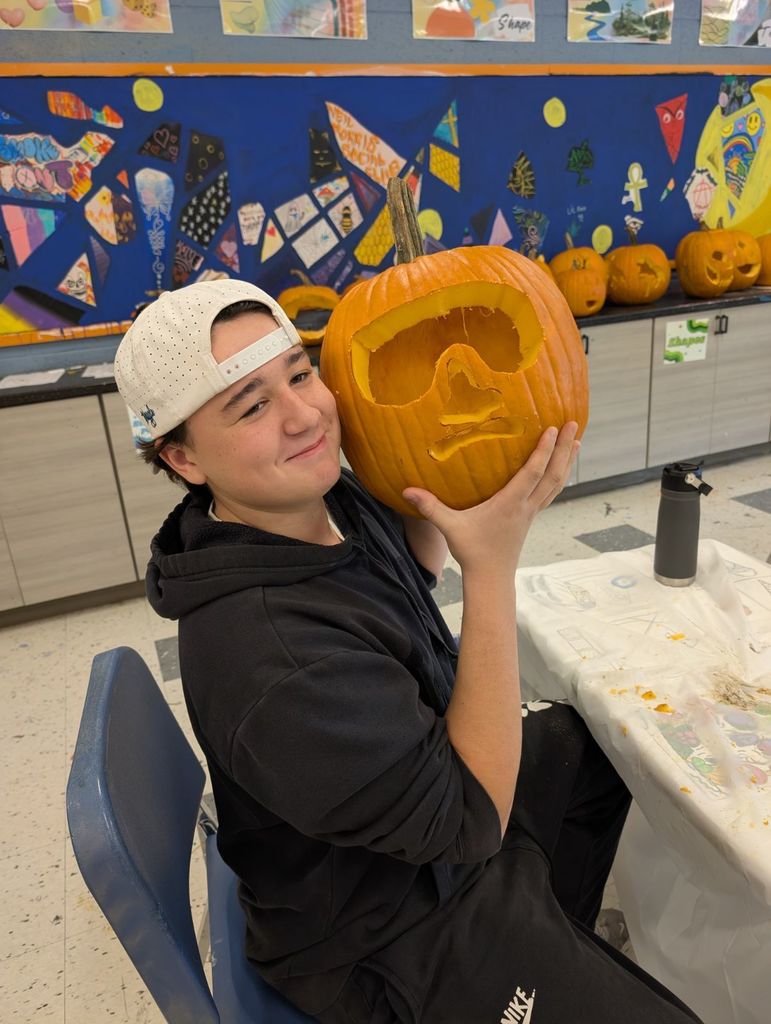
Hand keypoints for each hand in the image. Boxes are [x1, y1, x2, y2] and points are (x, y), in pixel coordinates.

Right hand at [402, 422, 578, 576]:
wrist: (491, 578)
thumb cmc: (472, 552)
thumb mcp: (449, 528)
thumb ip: (430, 508)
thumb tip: (407, 491)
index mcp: (510, 504)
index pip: (532, 473)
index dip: (543, 451)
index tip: (551, 429)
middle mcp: (526, 506)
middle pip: (553, 474)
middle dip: (564, 449)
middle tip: (574, 424)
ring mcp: (531, 512)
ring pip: (556, 483)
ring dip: (566, 461)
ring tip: (575, 441)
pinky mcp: (530, 517)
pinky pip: (550, 492)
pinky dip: (557, 476)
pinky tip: (558, 468)